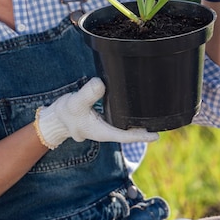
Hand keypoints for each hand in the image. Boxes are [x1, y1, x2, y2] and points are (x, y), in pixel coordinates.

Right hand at [35, 78, 157, 149]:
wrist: (56, 118)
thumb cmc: (66, 113)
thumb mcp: (75, 103)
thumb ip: (87, 94)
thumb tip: (100, 83)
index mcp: (103, 132)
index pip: (126, 136)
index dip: (142, 136)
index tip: (156, 136)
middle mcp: (108, 130)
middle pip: (130, 132)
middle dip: (145, 128)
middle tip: (163, 120)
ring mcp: (107, 125)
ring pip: (126, 126)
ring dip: (138, 122)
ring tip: (156, 114)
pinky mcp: (105, 118)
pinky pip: (121, 119)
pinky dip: (130, 115)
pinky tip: (137, 107)